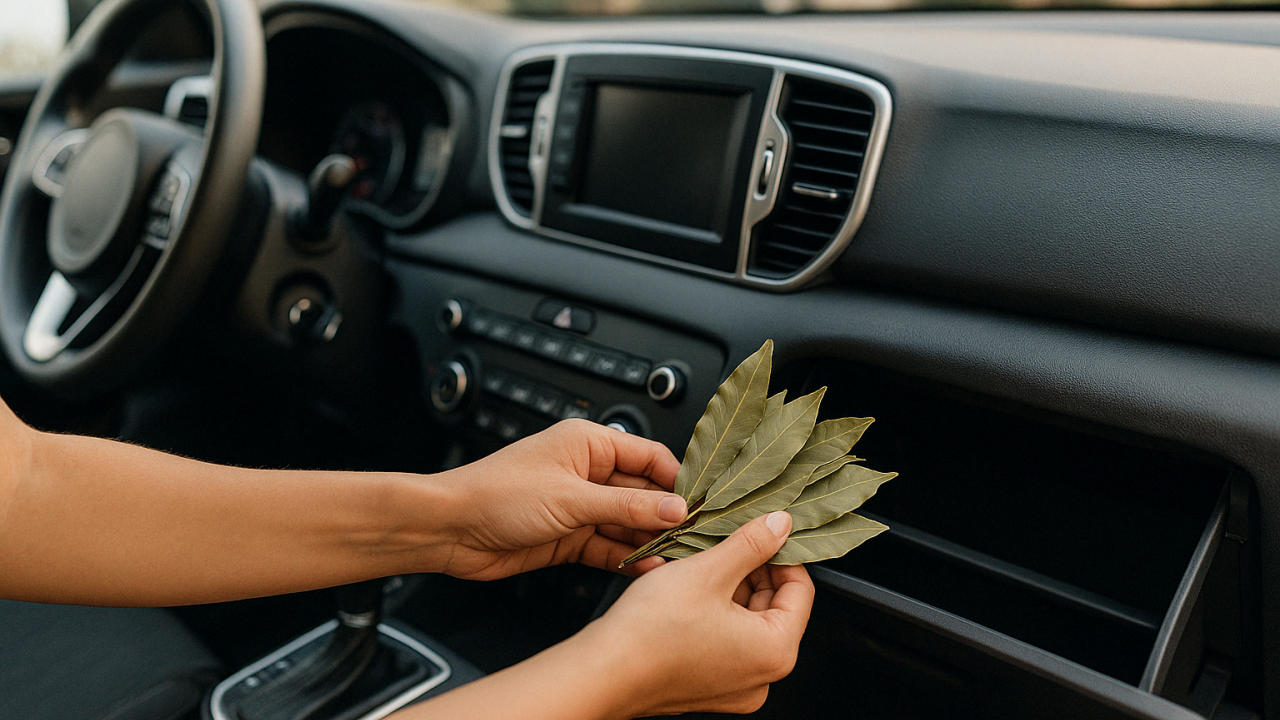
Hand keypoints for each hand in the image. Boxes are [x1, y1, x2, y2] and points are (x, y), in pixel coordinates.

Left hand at [435, 419, 685, 580]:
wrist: (450, 529)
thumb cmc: (496, 494)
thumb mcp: (571, 498)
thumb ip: (626, 507)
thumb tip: (674, 508)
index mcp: (589, 443)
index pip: (650, 456)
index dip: (677, 480)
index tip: (701, 505)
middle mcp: (587, 472)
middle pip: (643, 493)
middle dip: (667, 516)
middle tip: (695, 539)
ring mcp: (579, 506)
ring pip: (628, 524)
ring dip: (649, 541)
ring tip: (676, 559)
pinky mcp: (569, 537)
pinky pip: (608, 547)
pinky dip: (626, 559)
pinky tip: (646, 570)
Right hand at [583, 511, 814, 716]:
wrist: (602, 672)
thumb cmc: (651, 629)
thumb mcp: (708, 571)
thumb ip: (751, 544)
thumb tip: (781, 524)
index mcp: (776, 651)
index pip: (800, 590)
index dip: (781, 553)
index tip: (762, 530)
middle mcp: (763, 677)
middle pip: (775, 607)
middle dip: (753, 570)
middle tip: (727, 540)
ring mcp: (736, 688)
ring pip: (748, 623)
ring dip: (731, 588)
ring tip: (702, 562)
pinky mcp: (710, 689)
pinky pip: (727, 642)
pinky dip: (716, 613)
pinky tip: (691, 591)